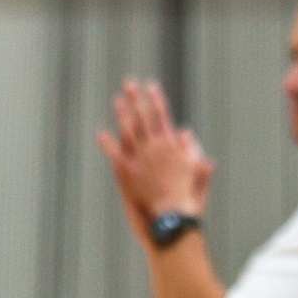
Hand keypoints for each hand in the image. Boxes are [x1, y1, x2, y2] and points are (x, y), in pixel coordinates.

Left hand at [97, 78, 213, 232]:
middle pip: (143, 117)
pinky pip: (115, 154)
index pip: (162, 115)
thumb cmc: (187, 196)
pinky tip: (100, 133)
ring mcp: (139, 158)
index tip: (151, 86)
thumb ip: (191, 149)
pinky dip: (107, 143)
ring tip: (117, 100)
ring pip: (128, 130)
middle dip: (136, 98)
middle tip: (129, 83)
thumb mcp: (196, 169)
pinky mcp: (126, 172)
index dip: (156, 99)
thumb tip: (185, 132)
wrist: (172, 215)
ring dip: (122, 114)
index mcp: (171, 144)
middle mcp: (154, 147)